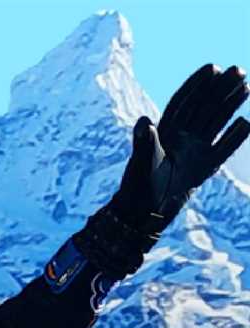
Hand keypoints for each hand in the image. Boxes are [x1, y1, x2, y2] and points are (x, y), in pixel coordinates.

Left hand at [111, 64, 248, 240]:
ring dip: (230, 104)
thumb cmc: (140, 183)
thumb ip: (144, 141)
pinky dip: (235, 136)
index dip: (196, 84)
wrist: (146, 209)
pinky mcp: (205, 165)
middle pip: (203, 106)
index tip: (211, 67)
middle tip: (238, 69)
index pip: (183, 101)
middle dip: (219, 88)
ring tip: (246, 85)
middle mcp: (181, 136)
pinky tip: (246, 122)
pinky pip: (223, 148)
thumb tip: (144, 122)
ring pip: (216, 121)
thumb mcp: (141, 161)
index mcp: (164, 130)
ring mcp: (195, 149)